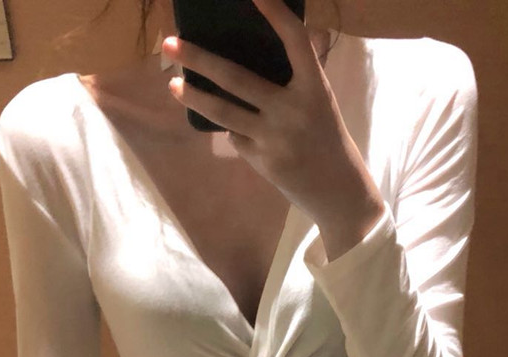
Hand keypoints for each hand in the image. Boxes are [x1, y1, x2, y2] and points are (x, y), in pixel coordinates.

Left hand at [162, 0, 380, 228]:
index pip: (295, 41)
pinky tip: (228, 125)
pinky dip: (230, 128)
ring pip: (223, 111)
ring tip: (174, 85)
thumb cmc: (327, 138)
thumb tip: (275, 40)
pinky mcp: (262, 160)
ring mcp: (275, 137)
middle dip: (198, 59)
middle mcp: (293, 110)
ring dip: (194, 96)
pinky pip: (235, 136)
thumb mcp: (320, 102)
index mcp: (315, 88)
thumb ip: (300, 74)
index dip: (275, 14)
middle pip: (235, 78)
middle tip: (170, 44)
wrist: (337, 189)